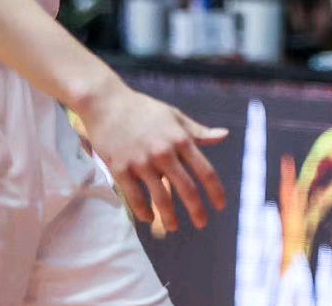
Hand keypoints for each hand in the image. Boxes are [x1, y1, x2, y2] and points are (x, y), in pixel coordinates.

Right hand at [77, 83, 228, 236]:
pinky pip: (135, 198)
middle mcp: (163, 152)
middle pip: (187, 189)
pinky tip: (148, 218)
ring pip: (161, 198)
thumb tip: (225, 136)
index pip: (205, 171)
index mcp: (180, 139)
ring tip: (174, 227)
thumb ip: (199, 132)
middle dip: (197, 210)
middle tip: (202, 224)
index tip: (220, 206)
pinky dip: (143, 212)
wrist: (106, 103)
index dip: (215, 191)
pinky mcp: (121, 169)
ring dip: (169, 218)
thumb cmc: (144, 109)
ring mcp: (141, 162)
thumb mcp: (175, 116)